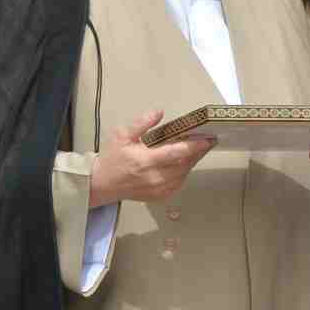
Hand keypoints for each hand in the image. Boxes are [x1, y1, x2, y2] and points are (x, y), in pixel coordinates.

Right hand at [89, 109, 215, 208]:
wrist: (102, 184)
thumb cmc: (112, 159)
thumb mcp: (122, 135)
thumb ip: (141, 123)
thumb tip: (159, 112)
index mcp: (146, 161)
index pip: (176, 153)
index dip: (193, 146)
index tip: (207, 139)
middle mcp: (154, 177)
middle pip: (184, 164)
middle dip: (198, 152)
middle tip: (207, 141)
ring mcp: (158, 189)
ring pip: (184, 174)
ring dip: (192, 161)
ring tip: (198, 149)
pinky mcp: (160, 196)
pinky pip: (178, 183)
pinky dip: (184, 172)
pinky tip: (184, 163)